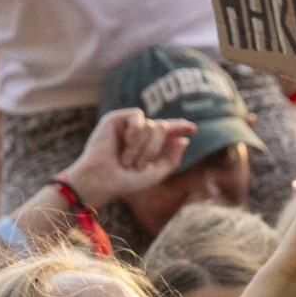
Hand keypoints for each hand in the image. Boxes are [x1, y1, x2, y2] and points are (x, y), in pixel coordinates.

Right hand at [58, 108, 197, 207]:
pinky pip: (138, 116)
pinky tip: (126, 142)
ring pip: (151, 124)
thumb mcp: (156, 173)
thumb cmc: (126, 180)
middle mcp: (138, 134)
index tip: (193, 128)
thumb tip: (183, 139)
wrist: (102, 179)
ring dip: (142, 146)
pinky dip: (136, 131)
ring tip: (126, 160)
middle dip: (154, 148)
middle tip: (137, 165)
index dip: (180, 127)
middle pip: (162, 128)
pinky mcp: (115, 119)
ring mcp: (127, 126)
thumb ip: (172, 158)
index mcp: (148, 145)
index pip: (168, 132)